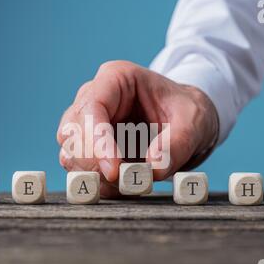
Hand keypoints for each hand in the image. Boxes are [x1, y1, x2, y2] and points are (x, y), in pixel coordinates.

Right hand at [57, 61, 218, 197]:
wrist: (185, 122)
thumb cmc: (187, 112)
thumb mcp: (194, 122)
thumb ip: (177, 144)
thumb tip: (154, 168)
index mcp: (116, 78)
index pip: (92, 107)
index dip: (97, 140)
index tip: (113, 171)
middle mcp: (94, 98)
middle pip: (72, 131)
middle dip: (94, 161)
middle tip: (125, 181)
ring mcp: (88, 123)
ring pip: (70, 152)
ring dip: (95, 175)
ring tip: (130, 182)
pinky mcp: (89, 147)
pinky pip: (81, 169)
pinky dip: (100, 183)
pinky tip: (124, 185)